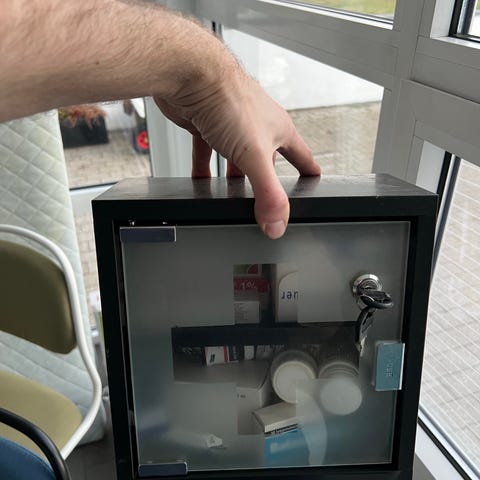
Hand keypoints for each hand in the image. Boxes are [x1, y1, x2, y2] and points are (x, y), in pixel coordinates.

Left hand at [154, 65, 319, 238]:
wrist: (189, 73)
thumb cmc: (227, 98)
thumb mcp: (254, 154)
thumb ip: (267, 192)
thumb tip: (277, 223)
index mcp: (278, 129)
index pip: (302, 155)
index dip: (309, 172)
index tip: (313, 183)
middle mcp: (257, 126)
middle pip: (267, 160)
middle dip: (266, 181)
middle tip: (266, 200)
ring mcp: (231, 125)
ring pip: (236, 157)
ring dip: (234, 177)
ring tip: (232, 196)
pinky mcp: (206, 125)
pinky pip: (207, 152)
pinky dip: (205, 168)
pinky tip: (201, 181)